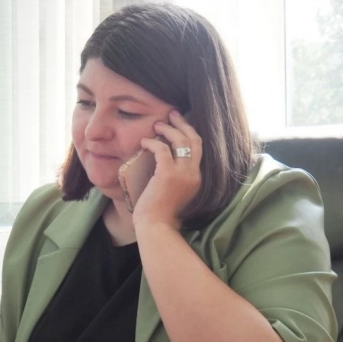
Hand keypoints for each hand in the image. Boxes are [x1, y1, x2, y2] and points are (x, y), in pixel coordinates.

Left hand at [132, 110, 201, 229]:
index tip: (178, 124)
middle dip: (183, 124)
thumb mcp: (172, 193)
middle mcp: (194, 174)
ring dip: (168, 129)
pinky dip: (153, 143)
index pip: (198, 149)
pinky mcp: (169, 174)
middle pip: (194, 140)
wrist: (156, 227)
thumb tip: (162, 161)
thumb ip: (173, 177)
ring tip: (156, 124)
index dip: (189, 133)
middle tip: (171, 113)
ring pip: (181, 141)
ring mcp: (183, 174)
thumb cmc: (159, 215)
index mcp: (196, 178)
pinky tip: (144, 142)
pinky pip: (163, 150)